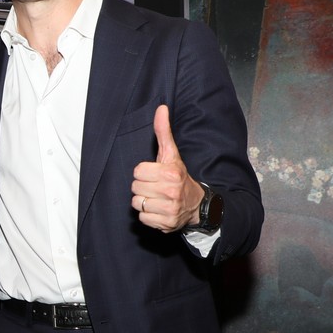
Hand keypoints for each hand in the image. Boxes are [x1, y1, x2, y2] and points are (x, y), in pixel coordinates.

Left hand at [130, 104, 202, 232]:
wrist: (196, 204)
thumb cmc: (178, 176)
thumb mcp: (171, 154)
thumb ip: (163, 132)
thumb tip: (161, 108)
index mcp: (171, 173)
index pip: (137, 171)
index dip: (144, 172)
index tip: (155, 174)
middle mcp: (171, 191)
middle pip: (135, 187)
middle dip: (143, 186)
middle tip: (156, 186)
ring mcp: (169, 209)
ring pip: (137, 203)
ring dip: (144, 201)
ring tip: (157, 197)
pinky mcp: (165, 223)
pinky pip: (142, 217)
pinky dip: (148, 215)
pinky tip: (158, 208)